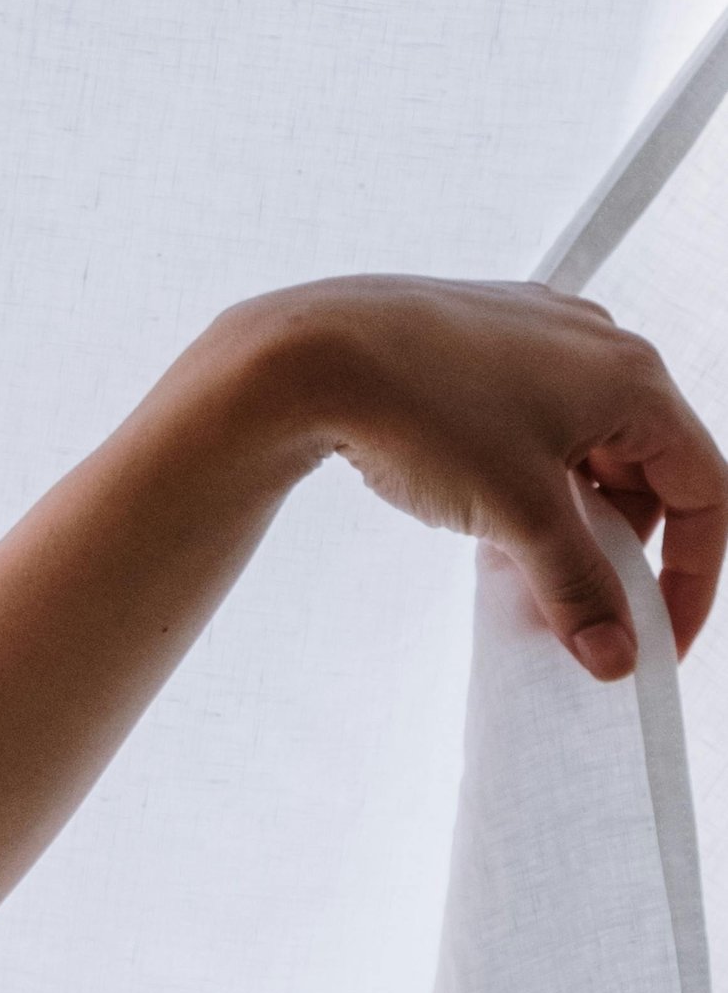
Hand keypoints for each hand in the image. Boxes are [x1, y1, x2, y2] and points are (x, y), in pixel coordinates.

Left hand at [240, 276, 725, 677]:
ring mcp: (537, 337)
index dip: (690, 575)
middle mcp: (596, 345)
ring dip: (571, 516)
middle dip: (621, 546)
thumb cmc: (424, 412)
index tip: (658, 637)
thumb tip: (614, 656)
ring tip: (525, 565)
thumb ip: (578, 590)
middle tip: (580, 605)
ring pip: (585, 447)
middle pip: (648, 469)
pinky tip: (484, 515)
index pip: (704, 492)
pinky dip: (528, 480)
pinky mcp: (481, 343)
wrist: (305, 355)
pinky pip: (533, 423)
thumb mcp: (519, 517)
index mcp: (634, 378)